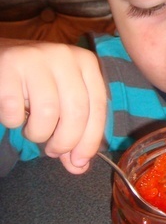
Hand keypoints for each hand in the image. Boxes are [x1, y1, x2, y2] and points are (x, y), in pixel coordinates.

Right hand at [0, 38, 106, 173]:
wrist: (0, 58)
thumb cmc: (37, 84)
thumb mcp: (62, 101)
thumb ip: (73, 131)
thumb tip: (80, 167)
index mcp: (86, 63)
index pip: (98, 107)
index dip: (90, 139)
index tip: (80, 161)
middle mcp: (65, 57)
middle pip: (76, 112)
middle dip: (66, 142)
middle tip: (54, 151)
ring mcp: (37, 58)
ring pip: (47, 113)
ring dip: (38, 133)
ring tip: (33, 130)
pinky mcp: (10, 66)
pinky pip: (15, 110)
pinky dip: (13, 121)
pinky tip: (13, 113)